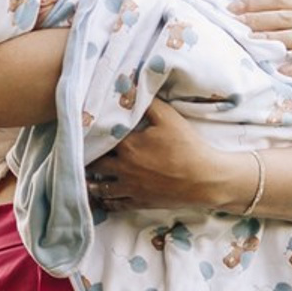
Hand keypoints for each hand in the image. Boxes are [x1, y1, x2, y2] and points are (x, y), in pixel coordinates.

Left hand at [88, 102, 258, 213]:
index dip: (90, 135)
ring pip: (100, 187)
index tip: (84, 131)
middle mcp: (124, 168)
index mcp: (128, 146)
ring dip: (92, 181)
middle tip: (84, 153)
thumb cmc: (189, 147)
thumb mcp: (170, 118)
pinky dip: (107, 200)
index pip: (98, 139)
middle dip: (87, 158)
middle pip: (94, 164)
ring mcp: (131, 187)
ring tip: (88, 176)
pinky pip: (115, 204)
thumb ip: (147, 102)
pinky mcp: (141, 202)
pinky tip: (104, 196)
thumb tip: (128, 86)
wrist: (207, 179)